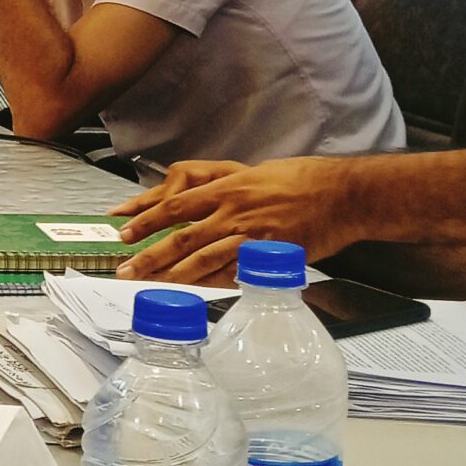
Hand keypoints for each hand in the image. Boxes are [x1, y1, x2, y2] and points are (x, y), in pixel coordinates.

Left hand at [112, 157, 335, 282]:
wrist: (341, 195)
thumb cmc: (300, 179)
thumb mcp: (254, 172)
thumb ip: (224, 186)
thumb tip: (199, 198)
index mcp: (227, 189)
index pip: (175, 207)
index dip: (146, 220)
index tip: (124, 232)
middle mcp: (233, 212)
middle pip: (182, 238)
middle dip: (149, 256)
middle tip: (124, 270)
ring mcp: (252, 237)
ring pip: (203, 261)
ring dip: (173, 276)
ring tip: (149, 286)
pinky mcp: (269, 257)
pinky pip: (234, 275)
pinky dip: (211, 285)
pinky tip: (193, 293)